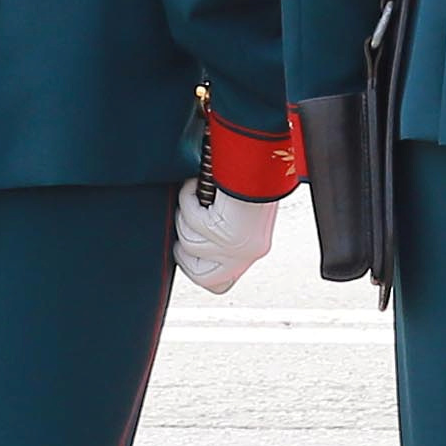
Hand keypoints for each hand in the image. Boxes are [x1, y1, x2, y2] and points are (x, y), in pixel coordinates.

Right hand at [172, 181, 276, 295]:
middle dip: (183, 248)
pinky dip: (187, 198)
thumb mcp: (236, 216)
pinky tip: (195, 184)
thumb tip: (188, 248)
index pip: (219, 284)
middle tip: (186, 219)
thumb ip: (220, 235)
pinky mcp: (225, 230)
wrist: (262, 160)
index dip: (196, 270)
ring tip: (195, 194)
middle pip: (197, 273)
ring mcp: (237, 245)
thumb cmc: (249, 180)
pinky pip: (190, 220)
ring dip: (184, 217)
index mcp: (252, 251)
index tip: (185, 249)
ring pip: (188, 244)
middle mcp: (248, 253)